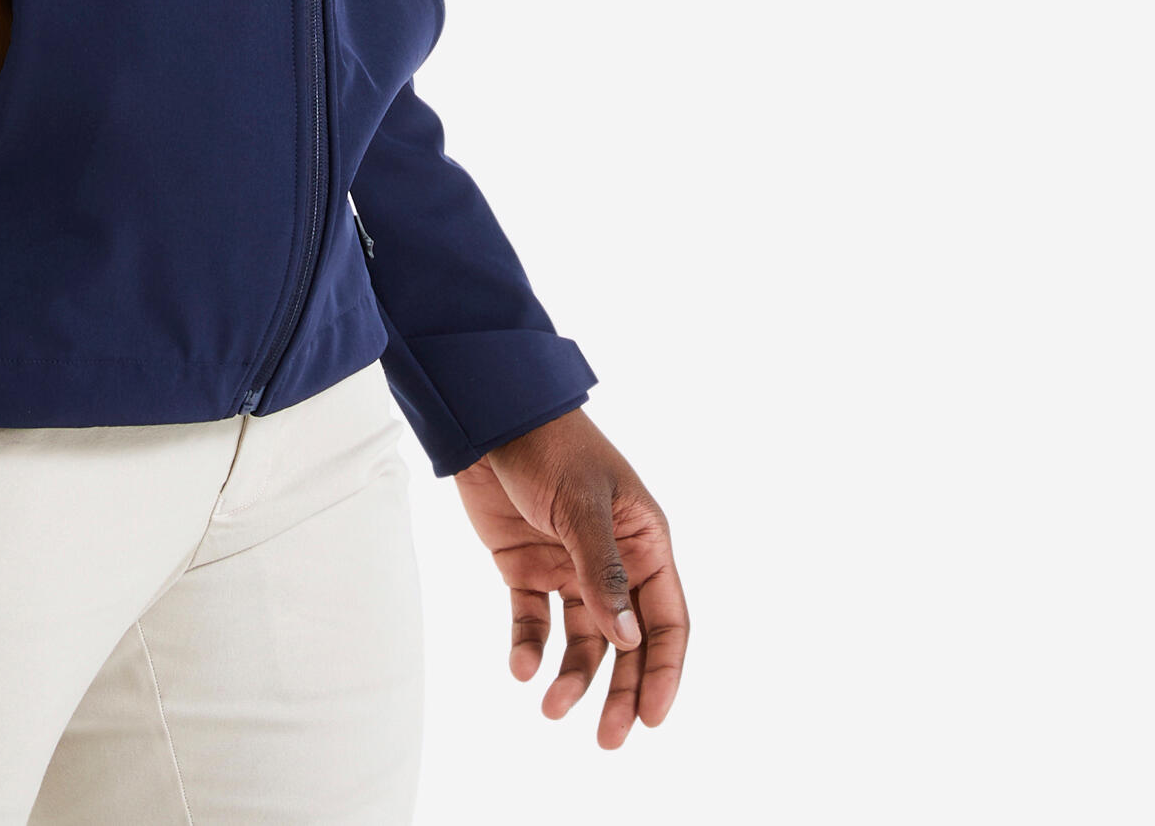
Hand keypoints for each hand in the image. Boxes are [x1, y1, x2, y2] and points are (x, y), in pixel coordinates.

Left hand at [452, 407, 687, 748]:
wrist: (488, 415)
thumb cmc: (551, 447)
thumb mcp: (582, 506)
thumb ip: (603, 572)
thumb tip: (627, 640)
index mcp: (644, 543)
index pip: (666, 621)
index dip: (663, 672)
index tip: (653, 719)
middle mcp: (613, 561)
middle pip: (626, 642)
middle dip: (621, 692)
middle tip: (608, 740)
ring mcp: (569, 566)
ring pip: (581, 639)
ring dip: (571, 676)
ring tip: (551, 706)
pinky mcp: (526, 565)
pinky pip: (534, 619)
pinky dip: (529, 646)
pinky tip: (521, 667)